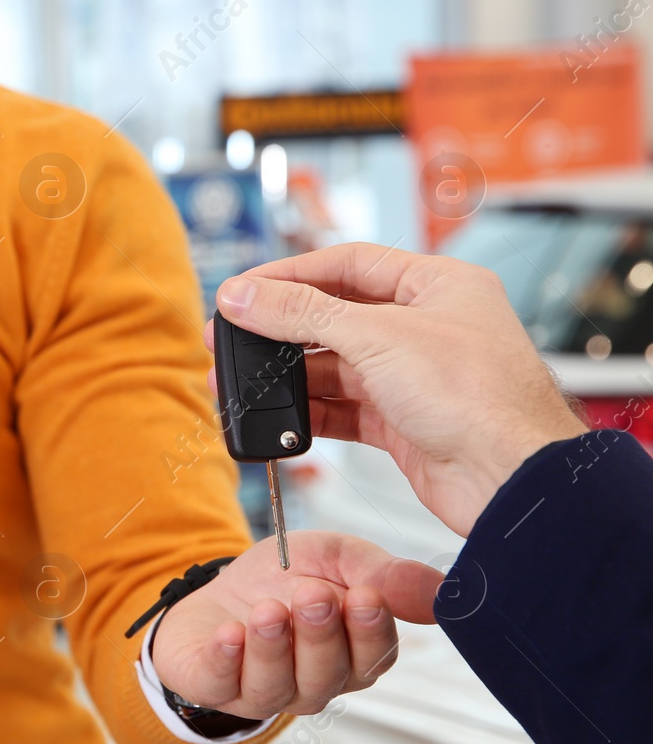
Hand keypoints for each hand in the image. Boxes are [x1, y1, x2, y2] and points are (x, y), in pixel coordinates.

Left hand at [152, 531, 441, 717]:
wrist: (221, 584)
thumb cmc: (286, 576)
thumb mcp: (336, 557)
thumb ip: (383, 573)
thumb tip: (441, 589)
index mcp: (354, 656)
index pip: (374, 657)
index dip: (370, 630)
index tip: (364, 596)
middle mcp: (314, 683)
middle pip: (326, 674)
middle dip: (320, 635)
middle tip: (314, 595)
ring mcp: (264, 691)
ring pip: (276, 685)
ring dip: (273, 648)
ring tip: (268, 612)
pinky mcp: (214, 686)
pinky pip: (220, 685)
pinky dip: (225, 659)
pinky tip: (229, 633)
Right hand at [207, 242, 587, 536]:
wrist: (511, 480)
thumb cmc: (480, 398)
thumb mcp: (378, 338)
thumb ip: (302, 314)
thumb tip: (245, 297)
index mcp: (438, 285)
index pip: (349, 263)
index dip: (291, 273)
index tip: (244, 289)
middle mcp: (427, 326)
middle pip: (336, 314)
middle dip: (281, 326)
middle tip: (232, 334)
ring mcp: (414, 376)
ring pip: (335, 365)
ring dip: (289, 373)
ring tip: (243, 380)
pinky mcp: (403, 422)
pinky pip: (343, 408)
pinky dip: (309, 411)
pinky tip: (279, 416)